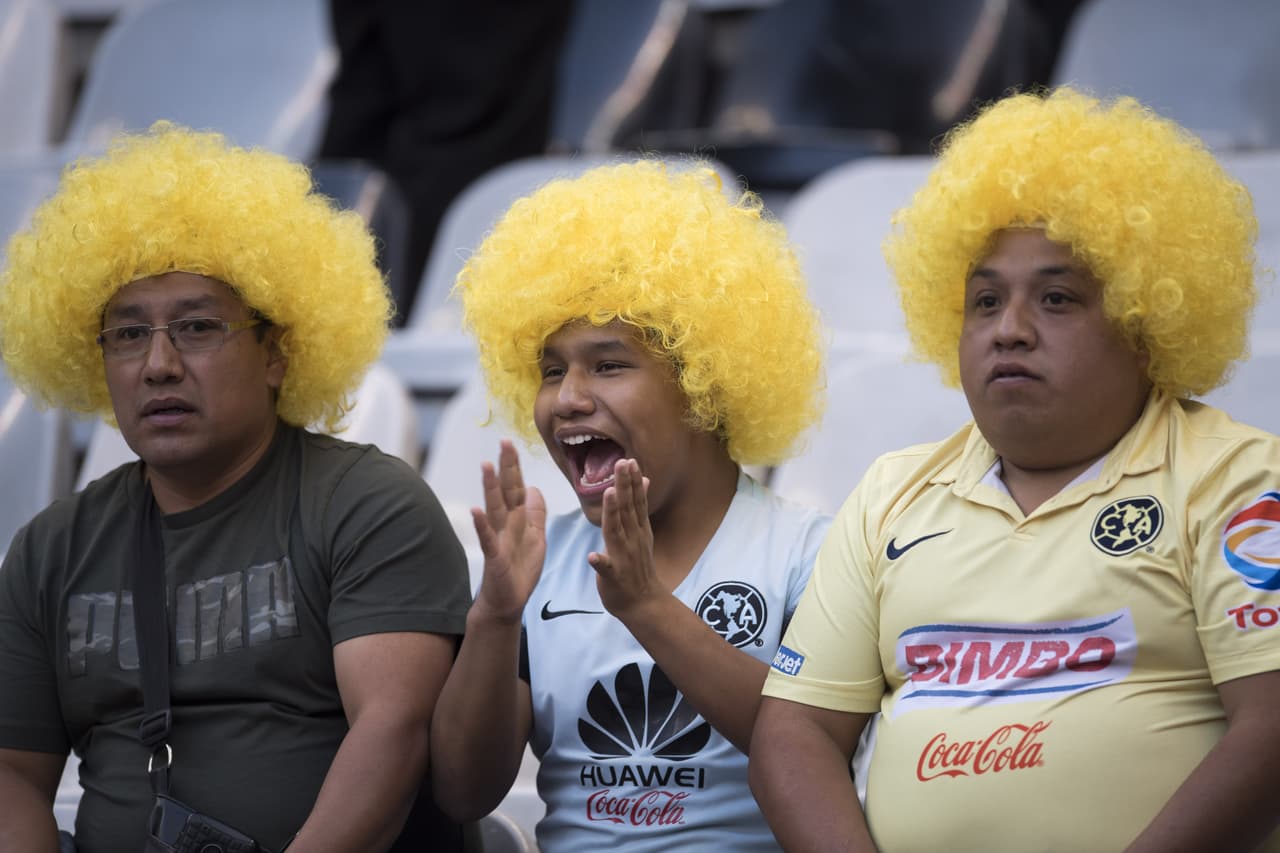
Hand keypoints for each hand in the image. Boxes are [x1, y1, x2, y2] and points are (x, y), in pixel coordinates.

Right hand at [471, 440, 546, 623]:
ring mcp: (497, 539)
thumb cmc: (519, 570)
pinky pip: (487, 538)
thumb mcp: (536, 538)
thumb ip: (535, 513)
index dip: (514, 466)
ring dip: (490, 488)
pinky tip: (475, 511)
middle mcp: (505, 525)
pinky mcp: (493, 557)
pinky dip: (481, 525)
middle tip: (504, 442)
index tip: (510, 442)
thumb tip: (534, 488)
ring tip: (486, 466)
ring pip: (494, 509)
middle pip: (505, 491)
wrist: (508, 602)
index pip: (516, 487)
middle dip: (505, 467)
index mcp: (518, 519)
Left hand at [588, 459, 660, 617]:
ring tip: (609, 493)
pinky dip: (600, 562)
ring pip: (616, 531)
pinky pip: (606, 569)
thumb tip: (643, 479)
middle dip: (624, 485)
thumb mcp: (643, 533)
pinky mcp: (613, 576)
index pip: (635, 501)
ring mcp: (623, 557)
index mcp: (636, 529)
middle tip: (621, 463)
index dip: (631, 481)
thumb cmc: (638, 566)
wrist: (644, 602)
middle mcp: (631, 539)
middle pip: (627, 509)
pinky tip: (592, 556)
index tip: (629, 461)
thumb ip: (639, 508)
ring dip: (613, 512)